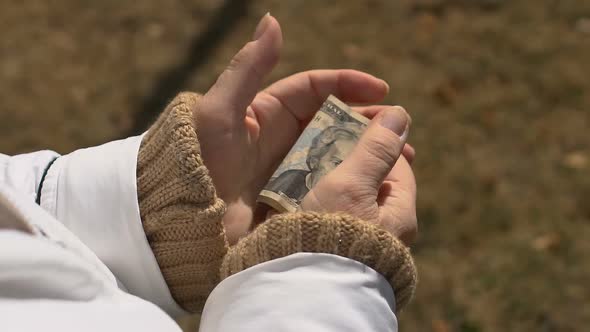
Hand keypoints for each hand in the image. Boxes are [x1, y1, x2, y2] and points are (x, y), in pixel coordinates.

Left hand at [195, 14, 410, 243]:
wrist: (184, 219)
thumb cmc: (197, 161)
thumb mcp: (220, 111)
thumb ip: (247, 67)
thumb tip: (273, 20)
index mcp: (267, 110)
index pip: (316, 88)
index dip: (348, 84)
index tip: (380, 90)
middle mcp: (283, 137)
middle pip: (335, 120)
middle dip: (369, 119)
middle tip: (401, 127)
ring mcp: (291, 168)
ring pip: (339, 151)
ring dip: (371, 149)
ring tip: (402, 155)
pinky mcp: (295, 197)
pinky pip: (332, 183)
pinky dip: (357, 179)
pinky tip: (379, 183)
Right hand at [301, 106, 416, 244]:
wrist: (301, 283)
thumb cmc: (331, 231)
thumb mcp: (354, 183)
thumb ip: (376, 149)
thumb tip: (401, 114)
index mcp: (399, 216)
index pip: (400, 167)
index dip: (380, 142)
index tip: (357, 126)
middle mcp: (386, 231)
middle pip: (375, 183)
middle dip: (355, 160)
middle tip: (330, 145)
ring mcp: (363, 240)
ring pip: (354, 198)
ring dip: (336, 179)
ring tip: (313, 165)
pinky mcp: (341, 247)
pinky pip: (336, 213)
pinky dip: (325, 198)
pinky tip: (305, 192)